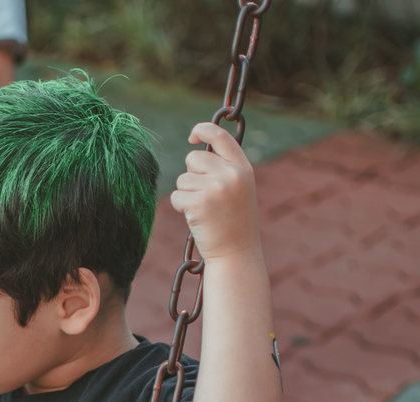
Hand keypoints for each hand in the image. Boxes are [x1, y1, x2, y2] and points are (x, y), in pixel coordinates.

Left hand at [169, 122, 261, 262]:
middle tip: (205, 197)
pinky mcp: (200, 203)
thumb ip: (224, 169)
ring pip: (182, 179)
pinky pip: (176, 197)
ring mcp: (216, 188)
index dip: (203, 130)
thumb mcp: (239, 189)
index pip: (221, 136)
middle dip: (192, 176)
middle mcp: (232, 174)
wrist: (236, 253)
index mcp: (243, 168)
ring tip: (204, 211)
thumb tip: (195, 154)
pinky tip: (197, 219)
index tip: (193, 136)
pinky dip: (181, 208)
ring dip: (186, 195)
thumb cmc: (234, 223)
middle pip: (193, 158)